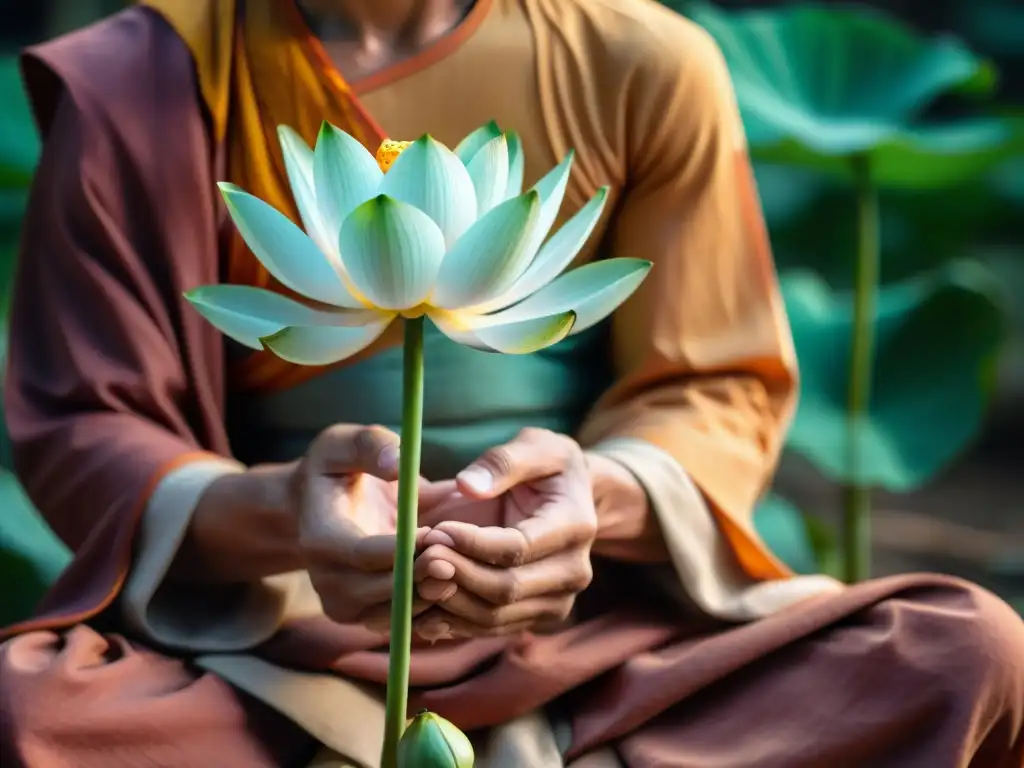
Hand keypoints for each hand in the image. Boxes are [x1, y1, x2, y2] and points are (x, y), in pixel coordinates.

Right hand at [295, 424, 442, 627]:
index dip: (404, 548)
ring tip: (462, 566)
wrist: (316, 507)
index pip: (364, 555)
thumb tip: (399, 464)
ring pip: (399, 614)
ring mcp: (344, 605)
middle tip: (461, 556)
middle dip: (424, 576)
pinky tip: (455, 583)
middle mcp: (327, 581)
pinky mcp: (364, 617)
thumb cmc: (335, 468)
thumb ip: (372, 446)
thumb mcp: (345, 443)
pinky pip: (406, 623)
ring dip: (432, 594)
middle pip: (383, 592)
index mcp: (320, 538)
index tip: (437, 533)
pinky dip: (432, 607)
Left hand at [413, 428, 597, 638]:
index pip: (517, 547)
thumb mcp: (533, 445)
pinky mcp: (537, 617)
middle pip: (506, 589)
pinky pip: (490, 628)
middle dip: (457, 575)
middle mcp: (573, 571)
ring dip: (450, 602)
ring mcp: (558, 600)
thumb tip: (467, 485)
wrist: (572, 498)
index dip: (473, 543)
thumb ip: (502, 462)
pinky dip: (454, 621)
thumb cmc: (547, 465)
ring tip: (414, 578)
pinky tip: (422, 606)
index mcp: (574, 525)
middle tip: (419, 555)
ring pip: (495, 616)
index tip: (436, 530)